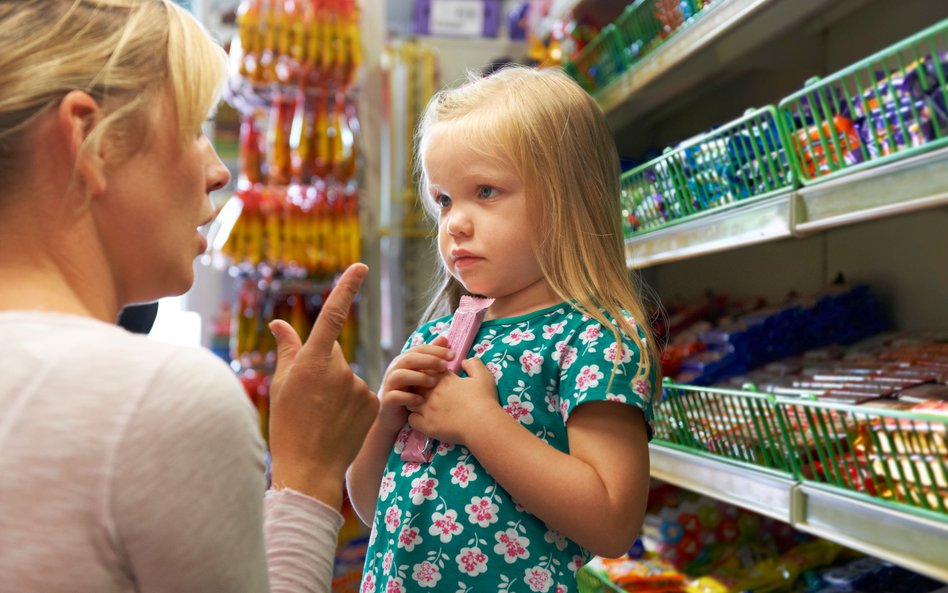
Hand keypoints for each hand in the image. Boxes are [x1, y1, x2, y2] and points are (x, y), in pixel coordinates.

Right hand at [267, 263, 378, 508]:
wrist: (310, 469)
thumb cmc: (287, 426)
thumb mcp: (280, 385)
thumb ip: (287, 350)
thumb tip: (278, 323)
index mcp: (312, 362)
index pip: (332, 315)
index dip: (347, 288)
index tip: (361, 267)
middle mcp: (339, 369)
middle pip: (332, 354)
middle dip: (322, 367)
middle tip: (309, 398)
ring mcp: (359, 387)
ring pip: (347, 376)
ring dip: (336, 389)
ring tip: (322, 417)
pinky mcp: (374, 403)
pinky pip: (361, 395)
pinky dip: (351, 405)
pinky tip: (339, 424)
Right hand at [377, 335, 451, 434]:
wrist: (394, 416)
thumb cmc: (412, 392)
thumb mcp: (423, 373)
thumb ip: (432, 357)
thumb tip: (444, 338)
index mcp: (405, 360)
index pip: (420, 349)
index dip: (436, 350)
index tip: (453, 355)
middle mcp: (395, 369)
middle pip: (410, 358)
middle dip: (429, 361)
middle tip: (445, 367)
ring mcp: (389, 384)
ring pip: (400, 375)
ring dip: (418, 377)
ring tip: (433, 382)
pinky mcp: (387, 400)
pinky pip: (395, 396)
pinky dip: (408, 397)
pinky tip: (421, 401)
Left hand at [410, 357, 501, 444]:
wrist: (482, 424)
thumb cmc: (484, 400)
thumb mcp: (483, 376)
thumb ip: (473, 364)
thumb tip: (465, 361)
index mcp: (444, 380)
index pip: (428, 370)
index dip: (430, 373)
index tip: (435, 378)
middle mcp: (432, 392)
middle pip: (416, 383)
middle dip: (419, 385)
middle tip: (428, 391)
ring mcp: (427, 409)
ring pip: (410, 400)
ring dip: (414, 401)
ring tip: (424, 405)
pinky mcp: (426, 425)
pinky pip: (411, 420)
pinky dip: (415, 418)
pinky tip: (422, 419)